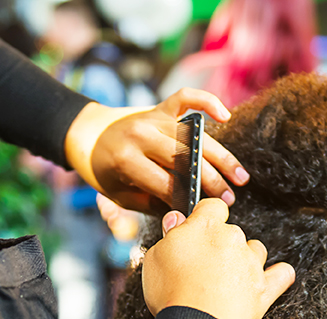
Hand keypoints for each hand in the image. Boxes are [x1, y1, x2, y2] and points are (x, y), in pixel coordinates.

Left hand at [64, 89, 249, 213]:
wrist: (87, 134)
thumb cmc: (105, 172)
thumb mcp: (120, 196)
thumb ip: (150, 204)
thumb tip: (184, 213)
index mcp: (127, 161)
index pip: (166, 184)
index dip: (187, 200)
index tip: (205, 212)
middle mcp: (141, 136)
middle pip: (186, 160)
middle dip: (211, 181)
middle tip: (229, 199)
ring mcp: (152, 118)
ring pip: (194, 137)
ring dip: (221, 157)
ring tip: (240, 176)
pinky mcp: (160, 107)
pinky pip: (187, 98)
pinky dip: (207, 102)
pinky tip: (225, 117)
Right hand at [142, 199, 295, 318]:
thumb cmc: (171, 293)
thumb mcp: (156, 258)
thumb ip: (170, 235)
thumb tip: (176, 219)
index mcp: (205, 227)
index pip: (213, 207)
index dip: (205, 216)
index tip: (198, 227)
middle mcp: (233, 240)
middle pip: (233, 232)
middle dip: (220, 245)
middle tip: (202, 266)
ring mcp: (252, 265)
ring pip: (256, 250)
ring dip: (245, 258)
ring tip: (227, 278)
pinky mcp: (264, 289)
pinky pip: (281, 275)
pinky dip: (279, 275)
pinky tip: (275, 276)